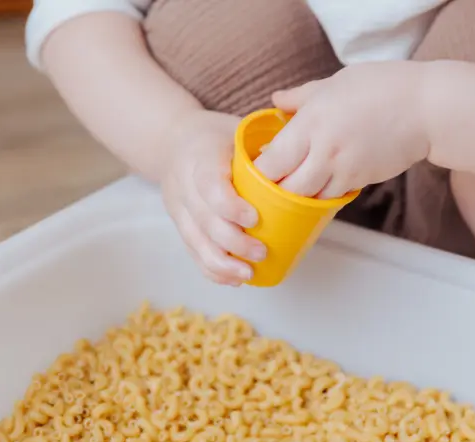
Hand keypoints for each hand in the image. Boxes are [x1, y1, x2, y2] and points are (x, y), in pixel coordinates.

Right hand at [160, 110, 265, 285]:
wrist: (173, 141)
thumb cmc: (216, 137)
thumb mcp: (237, 131)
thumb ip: (264, 148)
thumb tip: (301, 167)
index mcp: (200, 157)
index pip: (210, 185)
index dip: (230, 206)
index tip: (254, 218)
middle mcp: (183, 184)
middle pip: (204, 220)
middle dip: (233, 242)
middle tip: (261, 252)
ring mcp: (178, 207)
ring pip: (196, 241)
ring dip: (223, 263)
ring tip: (248, 273)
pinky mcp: (179, 224)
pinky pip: (192, 251)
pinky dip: (212, 269)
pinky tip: (233, 278)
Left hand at [253, 61, 429, 198]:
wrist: (426, 109)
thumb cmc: (382, 87)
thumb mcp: (335, 83)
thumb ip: (300, 97)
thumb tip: (275, 101)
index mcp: (312, 122)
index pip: (273, 161)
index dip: (258, 172)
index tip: (253, 170)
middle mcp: (325, 151)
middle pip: (287, 189)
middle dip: (273, 193)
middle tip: (266, 188)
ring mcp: (344, 170)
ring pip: (309, 200)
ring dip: (297, 199)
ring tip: (289, 191)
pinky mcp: (361, 181)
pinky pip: (332, 197)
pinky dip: (321, 196)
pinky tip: (317, 188)